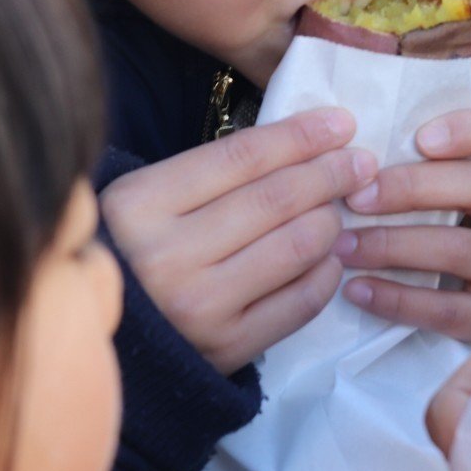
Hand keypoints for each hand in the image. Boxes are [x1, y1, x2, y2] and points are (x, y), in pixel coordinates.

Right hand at [101, 108, 376, 373]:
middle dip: (331, 173)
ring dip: (331, 222)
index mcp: (140, 204)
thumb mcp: (149, 202)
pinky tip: (328, 258)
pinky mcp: (229, 347)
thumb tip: (307, 145)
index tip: (341, 123)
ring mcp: (200, 305)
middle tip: (362, 163)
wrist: (108, 343)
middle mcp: (167, 254)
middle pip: (277, 199)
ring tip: (338, 213)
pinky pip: (302, 300)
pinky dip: (326, 272)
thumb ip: (213, 174)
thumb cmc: (134, 256)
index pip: (242, 156)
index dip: (301, 136)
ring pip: (298, 245)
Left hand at [334, 105, 470, 341]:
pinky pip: (449, 309)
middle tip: (357, 197)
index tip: (421, 139)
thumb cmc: (451, 226)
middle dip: (411, 188)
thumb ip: (426, 162)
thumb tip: (357, 145)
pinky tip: (358, 290)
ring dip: (393, 245)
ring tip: (343, 246)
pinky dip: (399, 299)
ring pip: (459, 248)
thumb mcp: (454, 188)